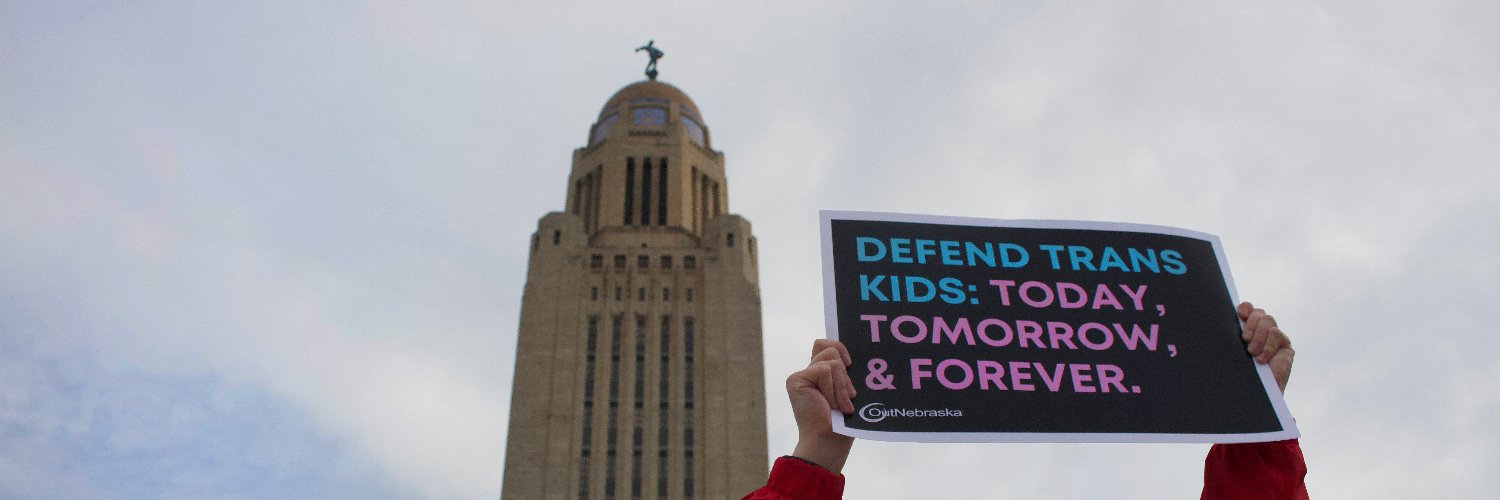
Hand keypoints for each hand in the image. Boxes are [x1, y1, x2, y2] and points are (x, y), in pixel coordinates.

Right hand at [786, 339, 856, 472]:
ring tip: (839, 406)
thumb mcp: (847, 391)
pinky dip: (832, 389)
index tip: (850, 364)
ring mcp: (801, 375)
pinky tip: (829, 404)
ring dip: (841, 386)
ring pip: (832, 361)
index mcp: (821, 373)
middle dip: (845, 375)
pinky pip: (824, 370)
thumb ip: (845, 371)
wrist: (829, 440)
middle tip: (848, 397)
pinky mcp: (796, 379)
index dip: (841, 348)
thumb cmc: (842, 421)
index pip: (828, 344)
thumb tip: (851, 356)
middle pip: (832, 348)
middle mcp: (809, 371)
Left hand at [1238, 301, 1293, 392]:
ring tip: (1252, 352)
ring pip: (1268, 320)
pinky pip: (1277, 334)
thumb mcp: (1233, 351)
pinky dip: (1268, 345)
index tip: (1239, 314)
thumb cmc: (1239, 373)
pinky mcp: (1285, 346)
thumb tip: (1223, 318)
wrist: (1255, 394)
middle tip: (1245, 340)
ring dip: (1259, 336)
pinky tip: (1262, 359)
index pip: (1248, 309)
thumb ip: (1232, 336)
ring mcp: (1274, 337)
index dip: (1245, 308)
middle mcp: (1261, 331)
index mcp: (1246, 329)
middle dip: (1251, 324)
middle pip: (1259, 312)